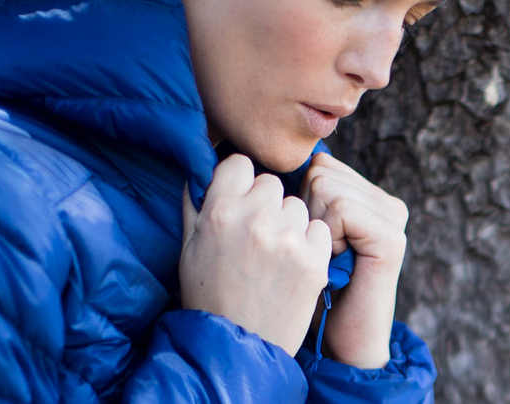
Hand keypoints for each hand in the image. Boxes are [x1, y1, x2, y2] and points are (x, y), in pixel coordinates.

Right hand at [180, 154, 331, 356]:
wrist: (237, 345)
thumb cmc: (209, 295)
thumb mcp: (189, 247)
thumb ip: (196, 203)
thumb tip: (203, 167)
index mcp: (219, 211)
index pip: (240, 163)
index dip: (241, 181)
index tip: (241, 199)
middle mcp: (254, 219)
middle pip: (271, 184)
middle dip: (266, 203)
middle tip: (258, 235)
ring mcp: (288, 239)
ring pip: (298, 206)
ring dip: (290, 222)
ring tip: (275, 254)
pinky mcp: (314, 259)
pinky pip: (320, 228)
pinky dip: (311, 242)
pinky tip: (293, 264)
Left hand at [302, 152, 408, 368]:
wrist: (338, 343)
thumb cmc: (309, 293)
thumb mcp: (302, 235)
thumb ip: (302, 198)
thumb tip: (270, 161)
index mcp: (368, 197)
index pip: (320, 165)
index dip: (299, 202)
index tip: (308, 242)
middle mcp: (386, 202)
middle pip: (321, 172)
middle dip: (305, 214)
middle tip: (319, 254)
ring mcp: (392, 218)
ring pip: (327, 188)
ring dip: (314, 229)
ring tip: (328, 261)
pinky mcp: (392, 238)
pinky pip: (342, 210)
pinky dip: (328, 238)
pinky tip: (338, 264)